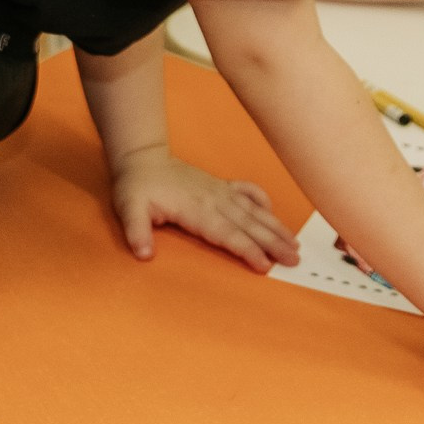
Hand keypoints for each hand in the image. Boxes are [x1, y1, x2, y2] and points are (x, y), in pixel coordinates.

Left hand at [109, 147, 300, 271]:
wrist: (141, 158)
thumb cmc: (135, 186)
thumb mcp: (128, 209)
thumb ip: (136, 231)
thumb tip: (143, 254)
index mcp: (196, 210)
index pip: (228, 234)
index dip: (248, 250)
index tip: (265, 265)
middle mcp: (214, 201)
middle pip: (249, 225)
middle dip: (273, 243)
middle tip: (295, 260)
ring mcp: (220, 191)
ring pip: (254, 211)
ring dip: (275, 227)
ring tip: (295, 243)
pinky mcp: (220, 185)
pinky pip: (247, 191)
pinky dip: (262, 200)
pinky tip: (272, 212)